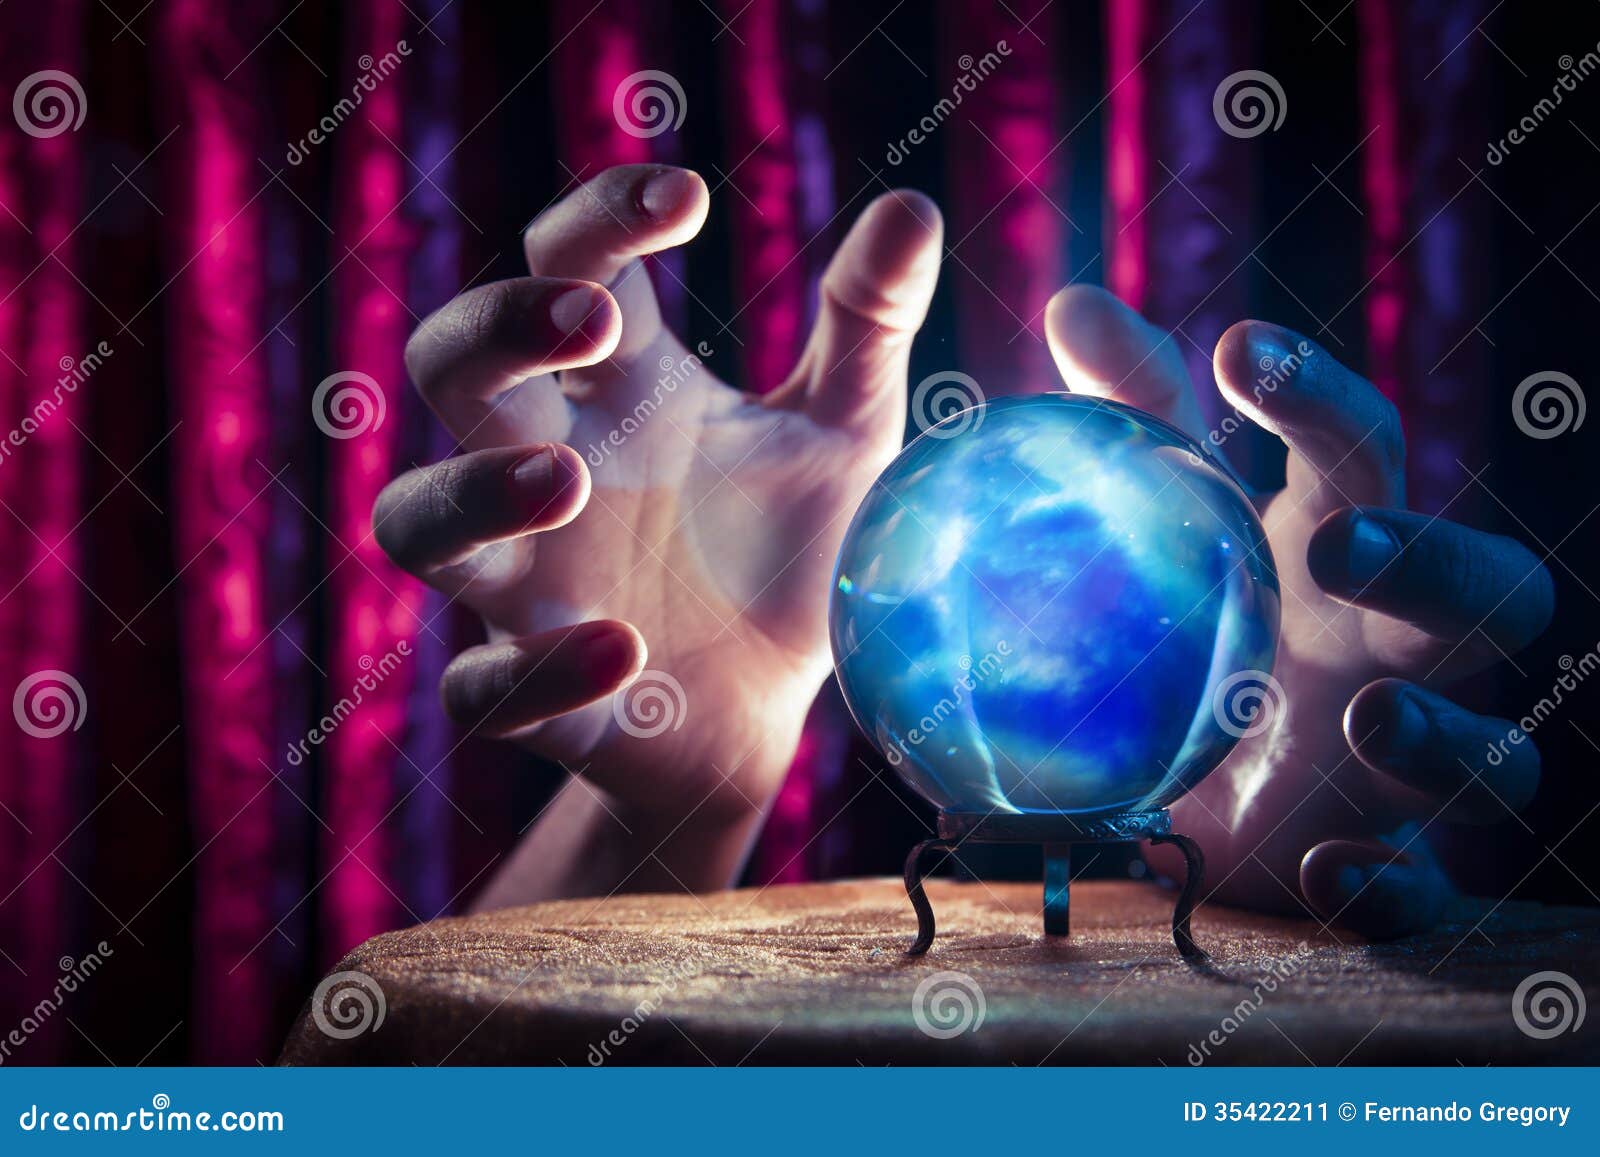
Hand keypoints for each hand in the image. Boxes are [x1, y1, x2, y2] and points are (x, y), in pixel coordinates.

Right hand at [373, 165, 941, 902]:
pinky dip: (537, 671)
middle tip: (588, 321)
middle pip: (452, 369)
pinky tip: (624, 651)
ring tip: (569, 480)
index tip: (686, 198)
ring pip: (418, 520)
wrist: (777, 708)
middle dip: (493, 329)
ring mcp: (532, 586)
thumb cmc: (791, 549)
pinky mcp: (541, 700)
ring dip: (475, 491)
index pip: (572, 268)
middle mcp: (557, 470)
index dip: (602, 218)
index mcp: (626, 391)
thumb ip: (869, 327)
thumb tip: (914, 207)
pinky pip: (484, 688)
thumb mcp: (848, 433)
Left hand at [1039, 288, 1553, 938]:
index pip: (1365, 451)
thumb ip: (1134, 421)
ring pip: (1500, 753)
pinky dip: (1394, 886)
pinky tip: (1326, 871)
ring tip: (1365, 716)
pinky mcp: (1381, 867)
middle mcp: (1396, 651)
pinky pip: (1427, 893)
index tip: (1237, 347)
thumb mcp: (1161, 526)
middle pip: (1495, 592)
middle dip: (1437, 559)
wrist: (1177, 797)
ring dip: (1448, 733)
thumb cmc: (1188, 632)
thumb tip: (1073, 299)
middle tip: (1333, 545)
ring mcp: (1402, 767)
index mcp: (1341, 549)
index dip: (1322, 395)